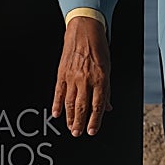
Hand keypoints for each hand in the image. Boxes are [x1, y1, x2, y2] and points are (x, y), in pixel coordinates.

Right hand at [52, 16, 111, 135]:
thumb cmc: (99, 49)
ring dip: (69, 117)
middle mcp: (85, 79)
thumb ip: (106, 90)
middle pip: (81, 106)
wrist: (84, 31)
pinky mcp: (62, 73)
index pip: (97, 105)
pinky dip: (57, 104)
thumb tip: (107, 107)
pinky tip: (56, 114)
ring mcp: (72, 77)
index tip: (92, 131)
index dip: (94, 120)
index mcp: (100, 79)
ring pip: (69, 102)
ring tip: (69, 127)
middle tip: (77, 133)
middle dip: (79, 122)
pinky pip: (58, 92)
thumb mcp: (108, 69)